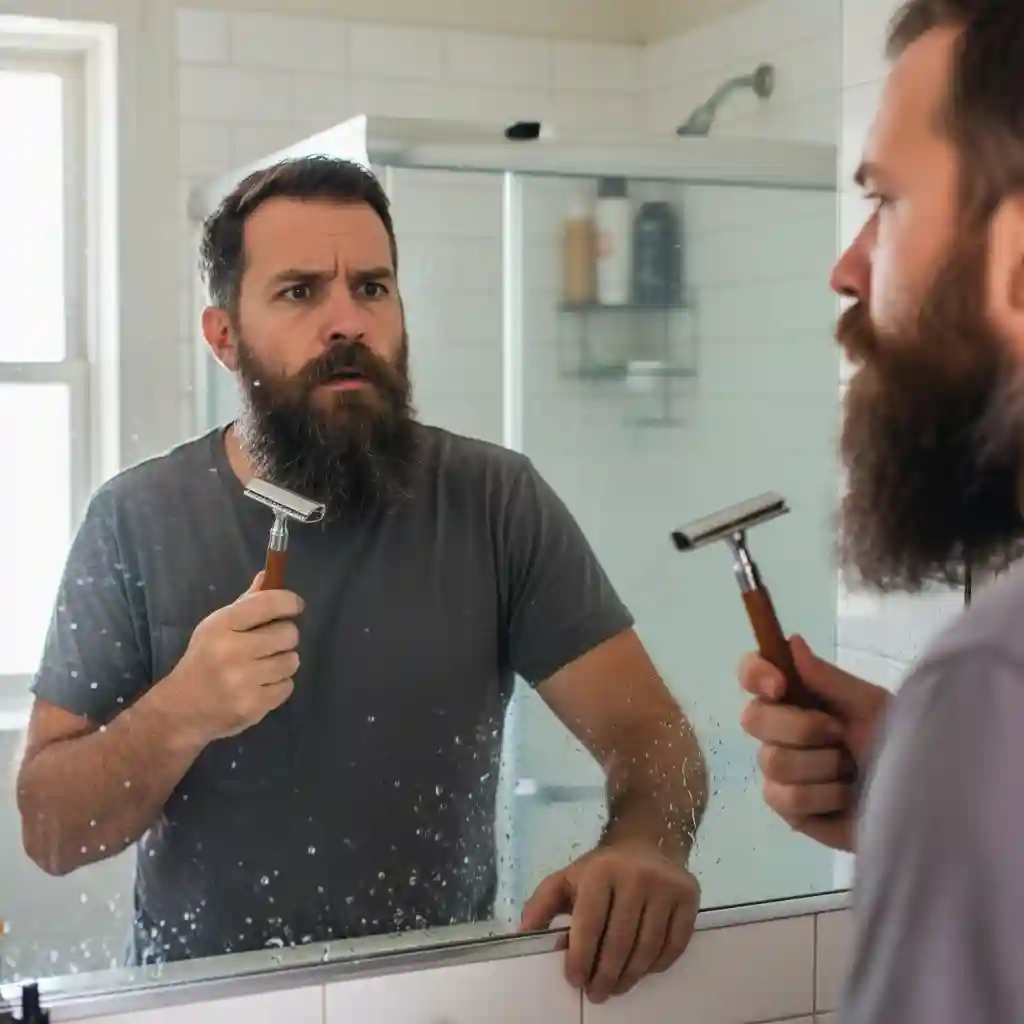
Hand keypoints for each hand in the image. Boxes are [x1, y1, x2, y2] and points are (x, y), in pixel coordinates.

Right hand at [162, 572, 303, 745]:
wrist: (181, 708)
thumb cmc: (204, 659)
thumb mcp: (217, 626)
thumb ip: (246, 602)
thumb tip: (268, 575)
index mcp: (223, 625)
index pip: (269, 603)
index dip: (289, 601)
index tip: (295, 606)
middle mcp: (233, 651)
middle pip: (288, 633)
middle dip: (284, 637)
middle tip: (270, 644)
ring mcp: (243, 681)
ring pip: (292, 661)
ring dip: (282, 662)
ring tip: (262, 667)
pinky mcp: (253, 705)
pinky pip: (287, 686)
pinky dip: (278, 685)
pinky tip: (258, 685)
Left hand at [519, 840, 698, 1003]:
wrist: (646, 841)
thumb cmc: (601, 869)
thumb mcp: (567, 879)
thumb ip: (541, 905)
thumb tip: (523, 934)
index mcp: (601, 870)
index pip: (590, 924)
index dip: (581, 957)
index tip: (575, 980)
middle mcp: (636, 875)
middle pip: (620, 941)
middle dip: (605, 975)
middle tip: (596, 993)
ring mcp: (666, 886)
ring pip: (648, 947)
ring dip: (630, 976)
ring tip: (617, 987)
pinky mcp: (689, 896)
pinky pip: (674, 944)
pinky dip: (657, 965)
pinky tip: (642, 969)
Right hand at [739, 635, 890, 851]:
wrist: (922, 799)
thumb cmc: (896, 745)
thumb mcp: (870, 705)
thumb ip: (827, 678)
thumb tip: (791, 641)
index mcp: (796, 697)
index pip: (752, 674)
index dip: (756, 674)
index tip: (779, 685)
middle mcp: (779, 730)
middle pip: (753, 719)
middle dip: (801, 727)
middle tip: (840, 734)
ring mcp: (779, 770)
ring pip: (773, 761)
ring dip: (822, 766)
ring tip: (852, 772)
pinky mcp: (787, 807)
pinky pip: (787, 797)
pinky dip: (825, 796)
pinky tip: (846, 797)